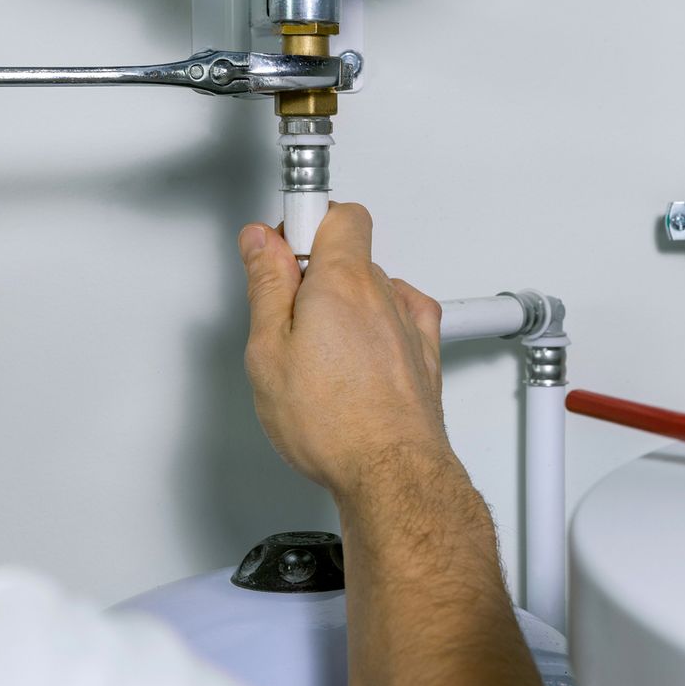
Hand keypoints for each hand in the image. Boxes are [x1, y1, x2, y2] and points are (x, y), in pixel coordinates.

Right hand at [238, 203, 451, 500]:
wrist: (391, 472)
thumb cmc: (335, 422)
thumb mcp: (269, 351)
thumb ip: (266, 285)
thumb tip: (261, 242)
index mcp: (341, 281)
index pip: (334, 213)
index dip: (301, 223)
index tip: (278, 247)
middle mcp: (382, 293)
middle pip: (348, 252)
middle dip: (314, 271)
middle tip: (287, 313)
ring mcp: (407, 322)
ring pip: (372, 288)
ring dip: (346, 304)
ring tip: (318, 350)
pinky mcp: (423, 352)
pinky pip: (402, 316)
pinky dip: (380, 324)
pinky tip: (359, 351)